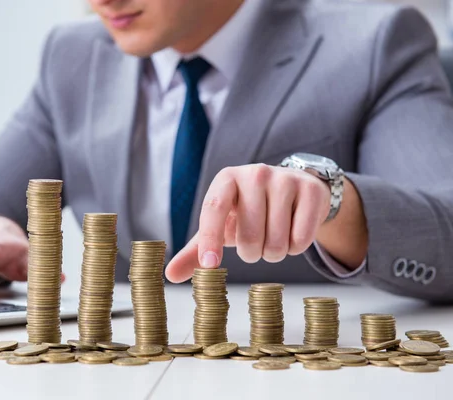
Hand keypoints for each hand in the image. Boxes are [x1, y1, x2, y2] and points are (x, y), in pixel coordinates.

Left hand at [165, 164, 330, 282]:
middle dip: (252, 253)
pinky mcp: (310, 190)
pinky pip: (301, 239)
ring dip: (274, 253)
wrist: (295, 190)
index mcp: (226, 179)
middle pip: (249, 236)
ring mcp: (284, 180)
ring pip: (276, 241)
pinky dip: (296, 248)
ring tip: (274, 237)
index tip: (209, 265)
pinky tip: (293, 232)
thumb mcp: (222, 226)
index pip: (213, 210)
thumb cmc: (250, 211)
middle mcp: (254, 174)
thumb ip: (197, 250)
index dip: (210, 240)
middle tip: (256, 243)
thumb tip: (170, 275)